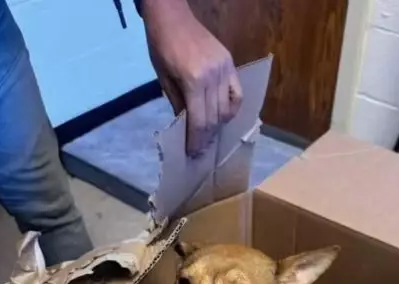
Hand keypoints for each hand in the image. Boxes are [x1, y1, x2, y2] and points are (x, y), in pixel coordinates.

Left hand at [141, 0, 242, 155]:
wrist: (173, 16)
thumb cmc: (162, 47)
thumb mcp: (164, 79)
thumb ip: (178, 104)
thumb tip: (186, 129)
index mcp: (193, 81)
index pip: (199, 120)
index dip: (196, 140)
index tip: (193, 153)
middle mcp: (212, 77)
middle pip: (214, 118)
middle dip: (207, 137)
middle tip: (201, 150)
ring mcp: (224, 70)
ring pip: (226, 109)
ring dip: (218, 126)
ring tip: (209, 135)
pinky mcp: (230, 64)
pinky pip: (237, 94)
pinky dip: (231, 109)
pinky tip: (223, 117)